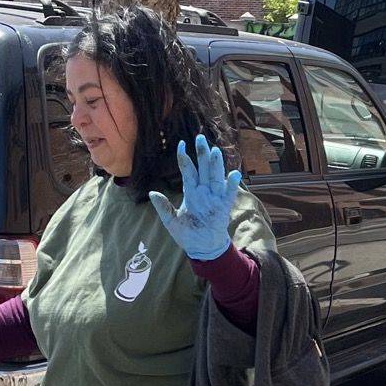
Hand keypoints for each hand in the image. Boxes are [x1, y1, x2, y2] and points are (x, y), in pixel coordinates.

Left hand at [148, 134, 240, 260]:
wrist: (202, 248)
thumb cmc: (187, 235)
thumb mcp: (171, 221)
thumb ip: (163, 207)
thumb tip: (151, 193)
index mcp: (191, 192)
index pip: (188, 170)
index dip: (184, 157)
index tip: (181, 143)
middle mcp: (203, 192)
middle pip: (203, 169)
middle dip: (202, 153)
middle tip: (200, 137)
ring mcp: (214, 199)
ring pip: (215, 178)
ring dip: (215, 165)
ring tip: (214, 150)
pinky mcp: (223, 208)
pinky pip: (228, 195)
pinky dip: (231, 185)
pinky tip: (233, 174)